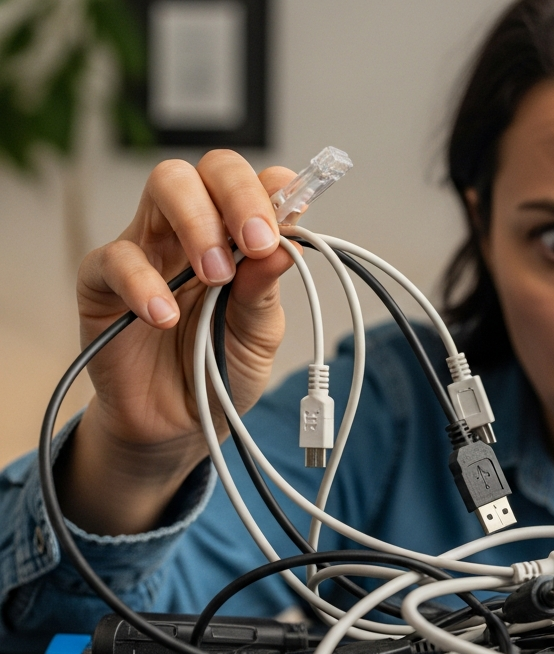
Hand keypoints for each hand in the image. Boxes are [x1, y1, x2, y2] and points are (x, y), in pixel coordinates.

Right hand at [60, 151, 296, 534]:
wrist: (178, 425)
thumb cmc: (220, 367)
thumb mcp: (259, 336)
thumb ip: (266, 292)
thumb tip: (287, 247)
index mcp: (237, 237)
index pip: (252, 183)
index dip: (272, 188)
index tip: (290, 216)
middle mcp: (192, 230)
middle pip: (206, 170)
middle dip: (237, 196)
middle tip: (255, 243)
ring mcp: (147, 248)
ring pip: (164, 188)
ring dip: (198, 224)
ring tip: (215, 278)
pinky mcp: (102, 282)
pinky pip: (116, 258)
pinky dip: (143, 283)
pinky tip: (164, 315)